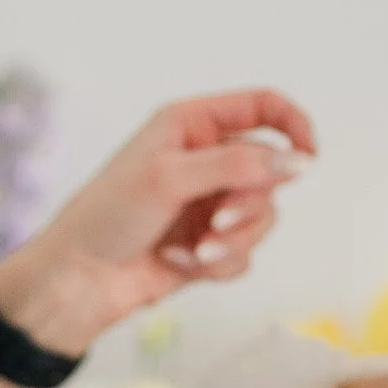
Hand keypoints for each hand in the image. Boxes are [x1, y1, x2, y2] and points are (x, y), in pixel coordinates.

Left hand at [0, 90, 314, 359]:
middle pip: (270, 172)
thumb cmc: (107, 215)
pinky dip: (216, 265)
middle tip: (218, 224)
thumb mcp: (170, 176)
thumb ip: (238, 164)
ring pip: (262, 219)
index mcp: (192, 124)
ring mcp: (209, 205)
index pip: (262, 107)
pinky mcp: (209, 246)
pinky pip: (243, 255)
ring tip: (197, 251)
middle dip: (248, 205)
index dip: (292, 125)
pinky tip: (178, 263)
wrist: (78, 280)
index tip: (309, 156)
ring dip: (233, 241)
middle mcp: (205, 160)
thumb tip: (298, 162)